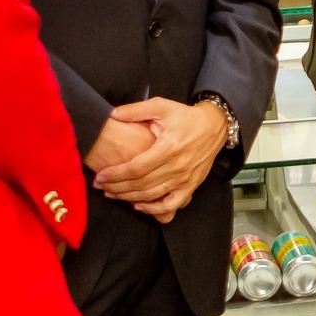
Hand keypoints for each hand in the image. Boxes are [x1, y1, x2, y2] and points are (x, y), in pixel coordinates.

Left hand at [93, 97, 229, 222]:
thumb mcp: (162, 106)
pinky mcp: (190, 186)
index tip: (101, 176)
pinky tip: (138, 205)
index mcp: (169, 148)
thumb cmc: (186, 117)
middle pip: (141, 184)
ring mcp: (185, 179)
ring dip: (129, 198)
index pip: (138, 167)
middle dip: (117, 187)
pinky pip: (171, 205)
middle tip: (100, 186)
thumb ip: (136, 110)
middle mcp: (177, 167)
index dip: (117, 174)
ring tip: (112, 194)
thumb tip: (112, 115)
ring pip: (152, 196)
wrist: (215, 127)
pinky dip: (153, 209)